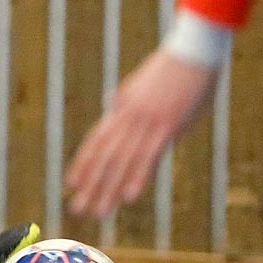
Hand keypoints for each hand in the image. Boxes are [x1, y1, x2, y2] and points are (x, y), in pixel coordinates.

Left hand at [65, 48, 219, 218]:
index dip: (82, 162)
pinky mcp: (167, 125)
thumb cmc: (172, 68)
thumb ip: (127, 99)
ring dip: (109, 188)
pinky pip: (149, 155)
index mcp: (121, 107)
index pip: (96, 140)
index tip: (70, 183)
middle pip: (104, 155)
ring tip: (99, 211)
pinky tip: (129, 196)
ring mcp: (146, 122)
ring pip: (122, 160)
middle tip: (77, 208)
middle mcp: (128, 116)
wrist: (192, 51)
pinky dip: (138, 176)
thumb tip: (113, 103)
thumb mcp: (142, 83)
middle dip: (90, 184)